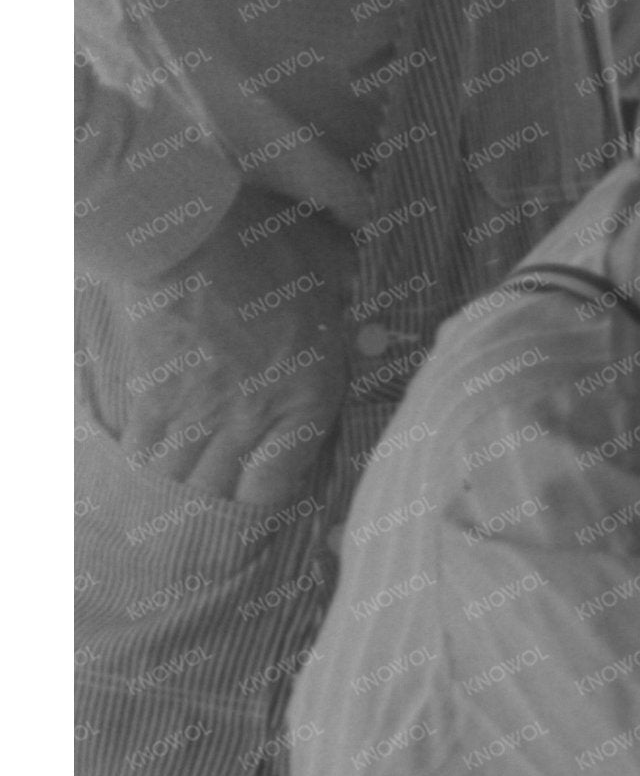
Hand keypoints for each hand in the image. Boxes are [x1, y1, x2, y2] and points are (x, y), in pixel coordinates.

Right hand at [114, 184, 349, 508]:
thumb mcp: (333, 278)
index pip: (287, 482)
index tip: (278, 520)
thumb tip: (361, 318)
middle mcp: (249, 418)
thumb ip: (345, 312)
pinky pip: (143, 457)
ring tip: (191, 530)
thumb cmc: (270, 246)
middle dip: (228, 526)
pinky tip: (150, 490)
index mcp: (305, 394)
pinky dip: (146, 477)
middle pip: (230, 498)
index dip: (278, 511)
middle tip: (229, 545)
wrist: (188, 230)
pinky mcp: (146, 398)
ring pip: (183, 487)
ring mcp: (193, 414)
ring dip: (187, 510)